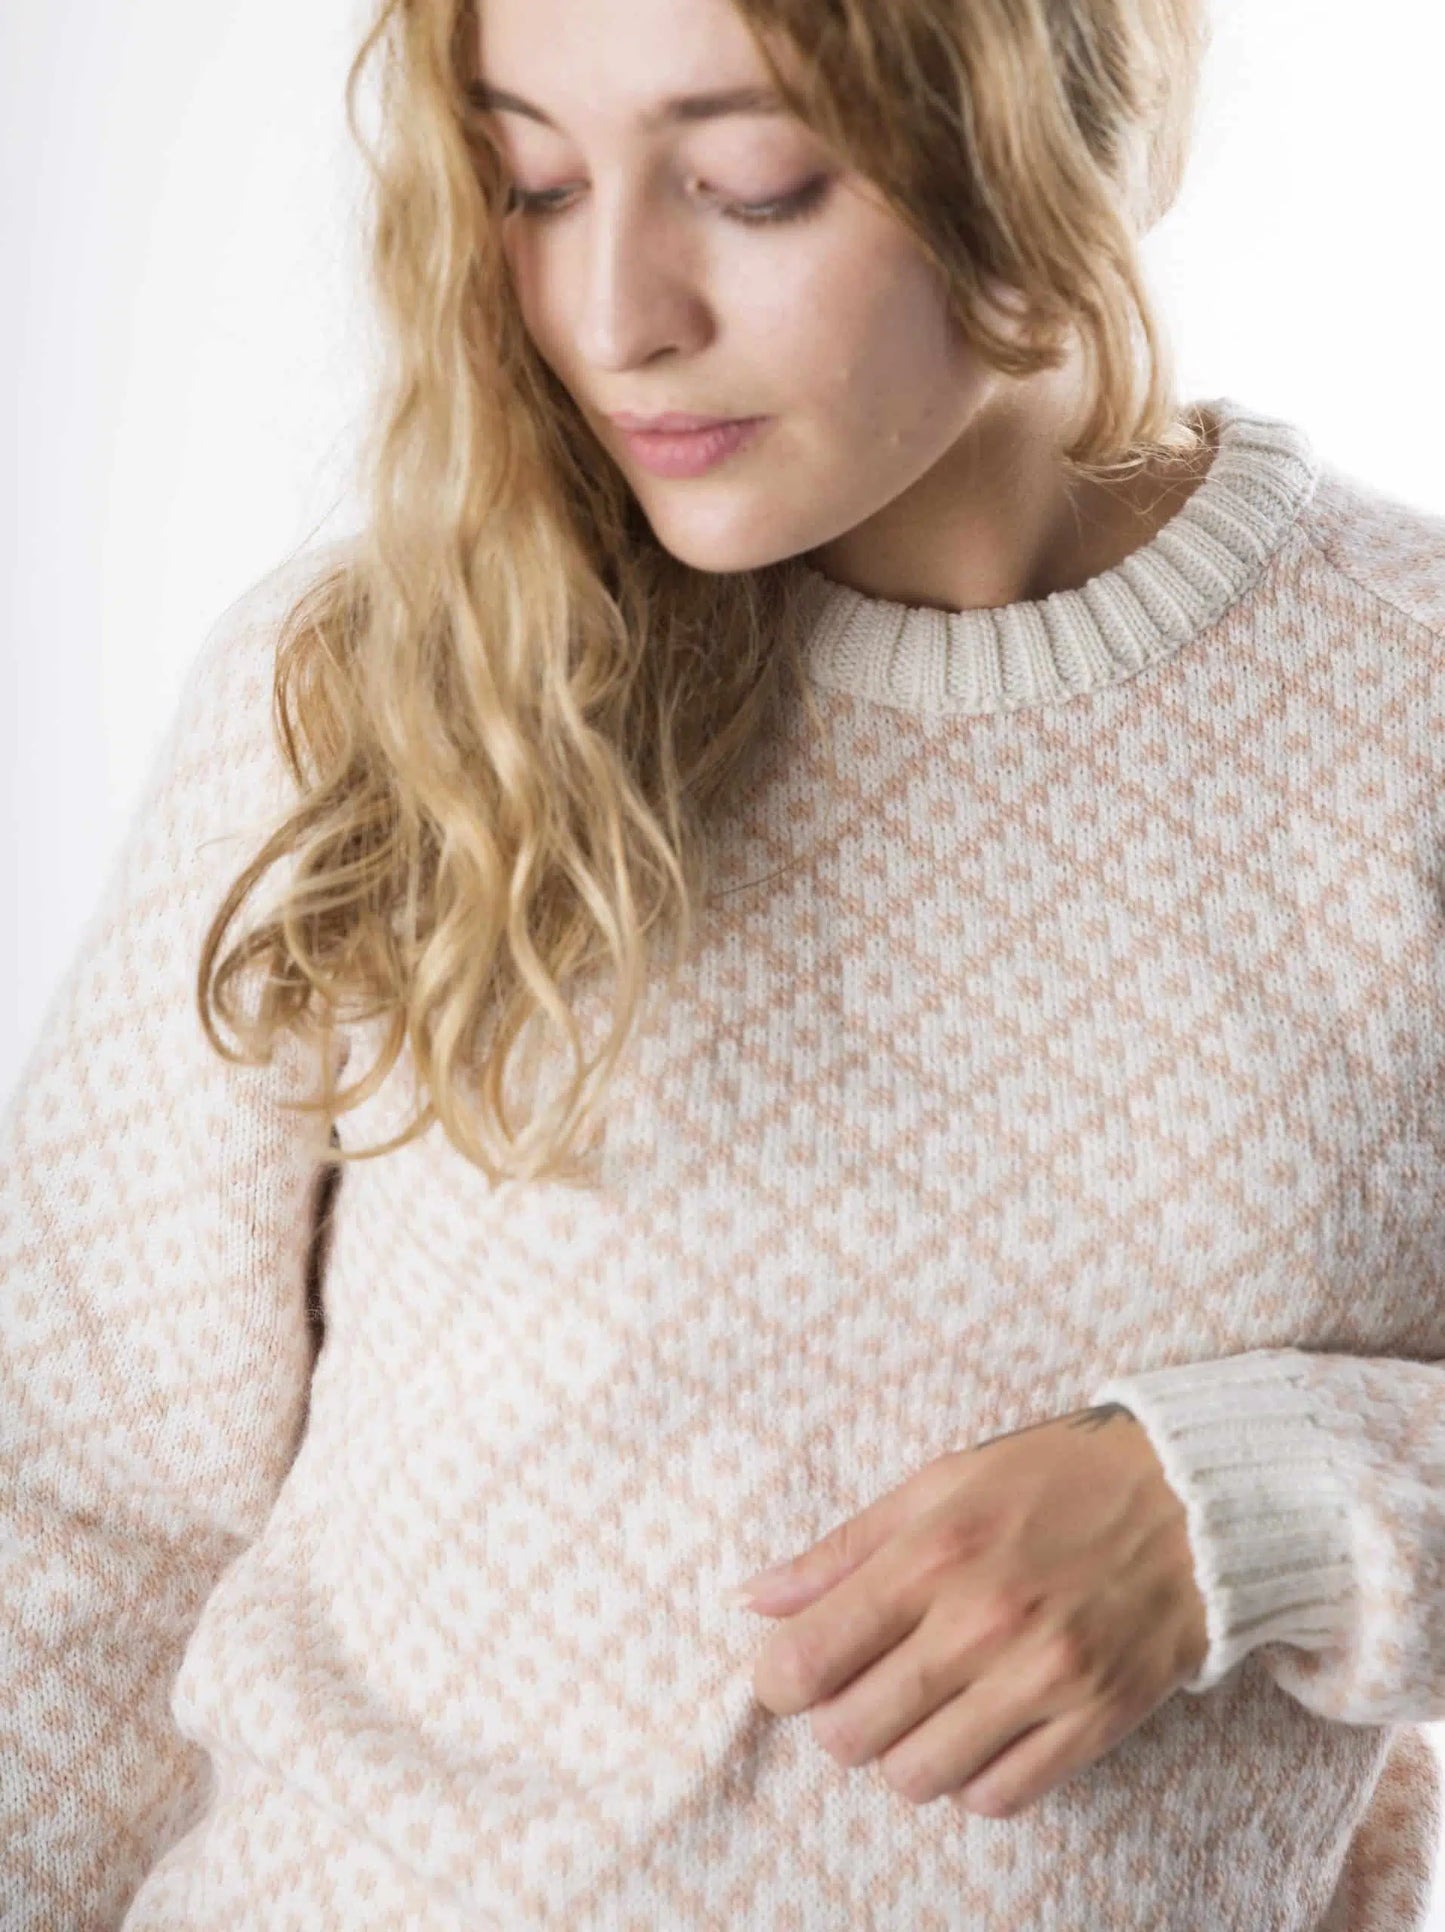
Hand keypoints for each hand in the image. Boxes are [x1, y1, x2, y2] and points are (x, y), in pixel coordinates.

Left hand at [728, 1404, 1207, 1817]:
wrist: (1193, 1499)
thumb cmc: (1054, 1479)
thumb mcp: (939, 1483)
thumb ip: (842, 1549)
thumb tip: (755, 1600)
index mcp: (934, 1553)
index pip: (809, 1659)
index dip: (779, 1679)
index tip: (792, 1669)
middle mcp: (983, 1622)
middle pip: (851, 1735)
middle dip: (837, 1718)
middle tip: (862, 1684)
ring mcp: (1043, 1680)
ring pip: (917, 1778)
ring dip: (903, 1752)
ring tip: (926, 1704)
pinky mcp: (1094, 1723)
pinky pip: (997, 1798)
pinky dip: (972, 1777)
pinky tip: (980, 1726)